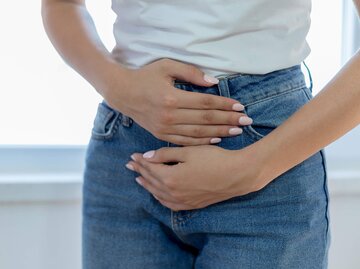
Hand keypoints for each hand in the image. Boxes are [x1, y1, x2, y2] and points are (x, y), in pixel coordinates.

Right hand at [103, 58, 252, 145]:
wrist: (122, 93)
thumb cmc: (145, 76)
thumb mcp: (166, 66)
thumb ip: (191, 73)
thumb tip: (213, 82)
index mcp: (172, 98)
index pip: (206, 102)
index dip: (225, 104)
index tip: (241, 106)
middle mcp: (170, 116)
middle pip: (206, 119)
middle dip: (228, 120)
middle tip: (247, 121)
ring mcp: (165, 128)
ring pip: (198, 133)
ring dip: (219, 132)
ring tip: (237, 131)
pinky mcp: (161, 135)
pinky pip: (186, 141)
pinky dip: (202, 141)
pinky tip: (216, 140)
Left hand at [125, 145, 264, 210]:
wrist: (237, 175)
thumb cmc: (214, 159)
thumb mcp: (189, 152)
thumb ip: (165, 154)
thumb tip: (146, 156)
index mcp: (171, 178)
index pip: (150, 169)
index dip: (140, 161)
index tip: (132, 155)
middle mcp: (174, 193)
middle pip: (151, 181)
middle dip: (140, 172)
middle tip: (130, 165)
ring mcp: (183, 201)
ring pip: (158, 194)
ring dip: (147, 185)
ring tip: (139, 179)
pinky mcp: (192, 205)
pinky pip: (169, 204)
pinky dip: (160, 197)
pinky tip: (158, 193)